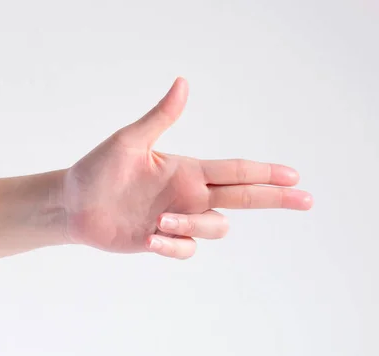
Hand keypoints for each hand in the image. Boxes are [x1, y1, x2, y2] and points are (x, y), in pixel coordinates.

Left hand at [61, 78, 312, 258]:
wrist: (72, 204)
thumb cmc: (98, 169)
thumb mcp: (129, 141)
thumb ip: (160, 117)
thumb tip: (183, 82)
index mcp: (188, 170)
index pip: (236, 170)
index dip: (266, 172)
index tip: (294, 175)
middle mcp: (191, 195)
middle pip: (244, 198)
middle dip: (275, 197)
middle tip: (305, 199)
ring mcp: (180, 219)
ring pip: (216, 228)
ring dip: (192, 225)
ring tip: (158, 219)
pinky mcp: (165, 241)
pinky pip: (186, 250)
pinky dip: (172, 245)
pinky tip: (149, 236)